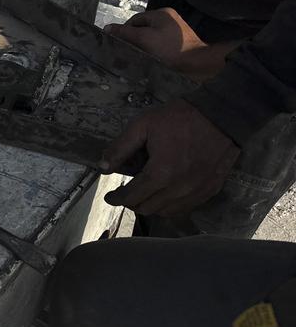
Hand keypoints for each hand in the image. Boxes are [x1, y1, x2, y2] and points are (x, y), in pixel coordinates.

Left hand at [103, 99, 238, 215]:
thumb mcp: (143, 125)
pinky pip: (185, 208)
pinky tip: (165, 193)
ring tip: (145, 192)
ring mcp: (197, 192)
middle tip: (126, 192)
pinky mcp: (210, 190)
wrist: (223, 114)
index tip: (110, 197)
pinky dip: (170, 205)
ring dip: (151, 205)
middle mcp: (179, 189)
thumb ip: (120, 148)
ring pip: (166, 212)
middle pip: (147, 208)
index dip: (116, 199)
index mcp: (161, 174)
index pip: (131, 197)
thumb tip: (103, 168)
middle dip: (132, 202)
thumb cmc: (181, 118)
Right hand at [106, 8, 238, 80]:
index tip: (118, 45)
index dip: (124, 32)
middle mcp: (168, 18)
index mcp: (161, 13)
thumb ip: (125, 32)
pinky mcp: (177, 41)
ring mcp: (174, 30)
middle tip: (129, 52)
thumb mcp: (144, 39)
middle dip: (134, 39)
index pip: (134, 20)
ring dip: (143, 45)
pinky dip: (152, 50)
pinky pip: (158, 43)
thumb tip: (108, 28)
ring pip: (150, 36)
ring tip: (140, 56)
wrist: (196, 63)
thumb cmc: (171, 49)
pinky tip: (151, 58)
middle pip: (142, 28)